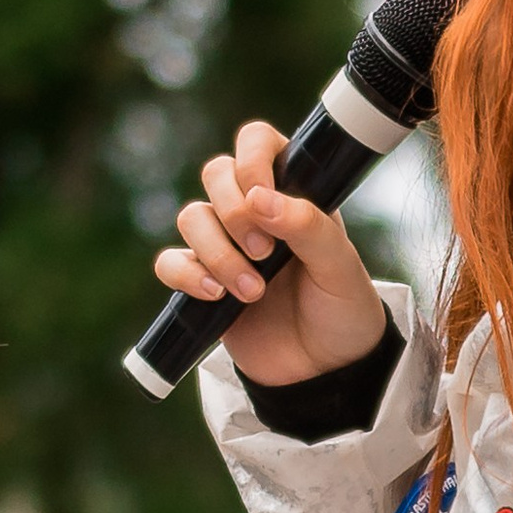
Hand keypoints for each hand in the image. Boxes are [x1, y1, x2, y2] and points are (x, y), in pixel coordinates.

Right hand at [152, 118, 389, 387]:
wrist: (326, 371)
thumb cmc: (342, 309)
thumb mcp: (340, 266)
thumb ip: (308, 225)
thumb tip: (258, 198)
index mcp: (292, 190)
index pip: (256, 141)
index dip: (251, 161)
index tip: (263, 198)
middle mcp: (254, 211)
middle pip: (215, 173)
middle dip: (233, 213)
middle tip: (266, 253)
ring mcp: (225, 245)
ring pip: (191, 217)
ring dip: (217, 253)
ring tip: (253, 291)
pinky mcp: (201, 283)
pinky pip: (170, 263)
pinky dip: (186, 275)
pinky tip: (216, 297)